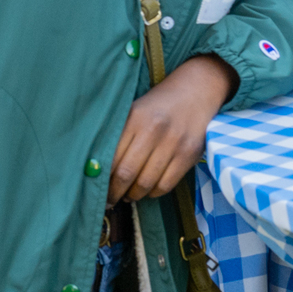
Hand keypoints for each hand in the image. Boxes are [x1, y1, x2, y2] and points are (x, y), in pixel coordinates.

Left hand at [109, 54, 237, 202]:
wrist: (196, 90)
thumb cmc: (159, 105)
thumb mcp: (135, 111)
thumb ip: (119, 135)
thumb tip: (98, 169)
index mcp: (135, 118)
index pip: (111, 157)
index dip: (102, 178)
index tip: (96, 188)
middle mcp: (154, 130)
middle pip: (126, 173)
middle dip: (114, 192)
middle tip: (109, 200)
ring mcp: (174, 143)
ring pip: (146, 183)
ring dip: (134, 195)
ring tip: (128, 195)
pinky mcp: (190, 154)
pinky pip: (166, 185)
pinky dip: (153, 193)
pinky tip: (148, 189)